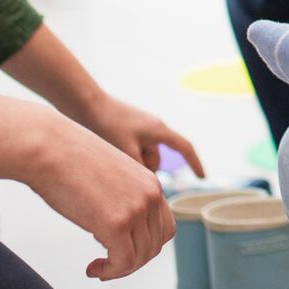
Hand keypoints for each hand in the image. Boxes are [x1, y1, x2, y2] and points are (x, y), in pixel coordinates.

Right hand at [24, 116, 175, 279]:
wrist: (49, 147)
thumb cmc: (68, 161)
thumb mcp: (108, 178)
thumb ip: (121, 199)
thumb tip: (116, 228)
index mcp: (150, 182)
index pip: (164, 227)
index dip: (144, 246)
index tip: (121, 252)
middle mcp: (150, 195)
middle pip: (155, 244)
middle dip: (132, 261)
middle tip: (108, 265)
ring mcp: (136, 208)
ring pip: (140, 257)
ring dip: (119, 269)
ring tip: (97, 268)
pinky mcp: (117, 222)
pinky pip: (123, 262)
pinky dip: (110, 272)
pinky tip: (92, 269)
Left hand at [67, 91, 205, 176]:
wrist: (86, 104)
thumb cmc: (107, 125)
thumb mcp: (126, 151)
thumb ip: (139, 169)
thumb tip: (147, 185)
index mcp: (158, 130)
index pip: (185, 148)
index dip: (195, 163)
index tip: (201, 177)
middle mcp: (153, 128)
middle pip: (157, 158)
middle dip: (144, 169)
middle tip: (123, 172)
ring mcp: (141, 128)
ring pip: (144, 156)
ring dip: (132, 163)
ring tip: (112, 160)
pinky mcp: (128, 129)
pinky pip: (133, 149)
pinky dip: (125, 157)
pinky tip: (108, 155)